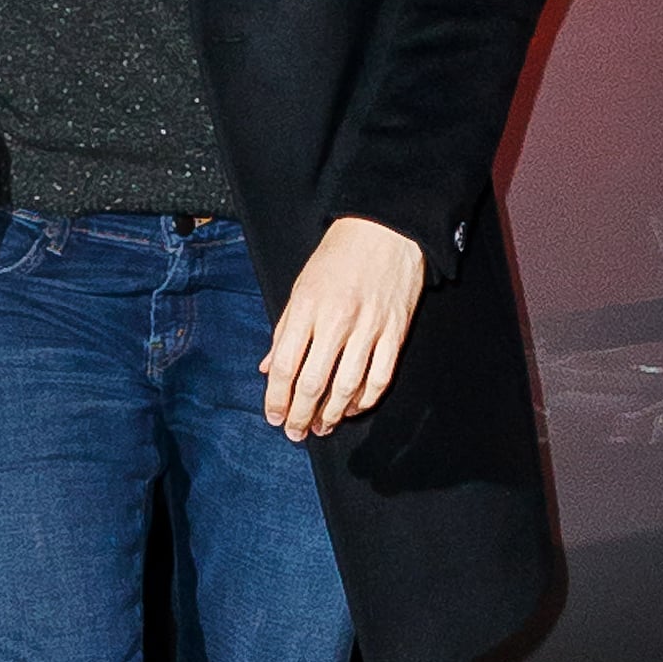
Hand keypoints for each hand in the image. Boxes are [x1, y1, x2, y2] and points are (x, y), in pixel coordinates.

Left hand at [262, 216, 426, 441]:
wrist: (385, 230)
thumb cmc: (338, 256)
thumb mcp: (300, 287)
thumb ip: (284, 330)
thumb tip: (267, 368)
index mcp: (307, 308)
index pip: (284, 365)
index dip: (276, 397)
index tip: (273, 416)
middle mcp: (337, 321)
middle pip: (313, 383)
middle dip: (300, 415)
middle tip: (295, 432)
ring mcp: (369, 328)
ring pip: (348, 387)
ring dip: (332, 415)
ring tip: (322, 427)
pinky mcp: (395, 332)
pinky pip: (380, 377)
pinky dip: (366, 400)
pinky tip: (353, 408)